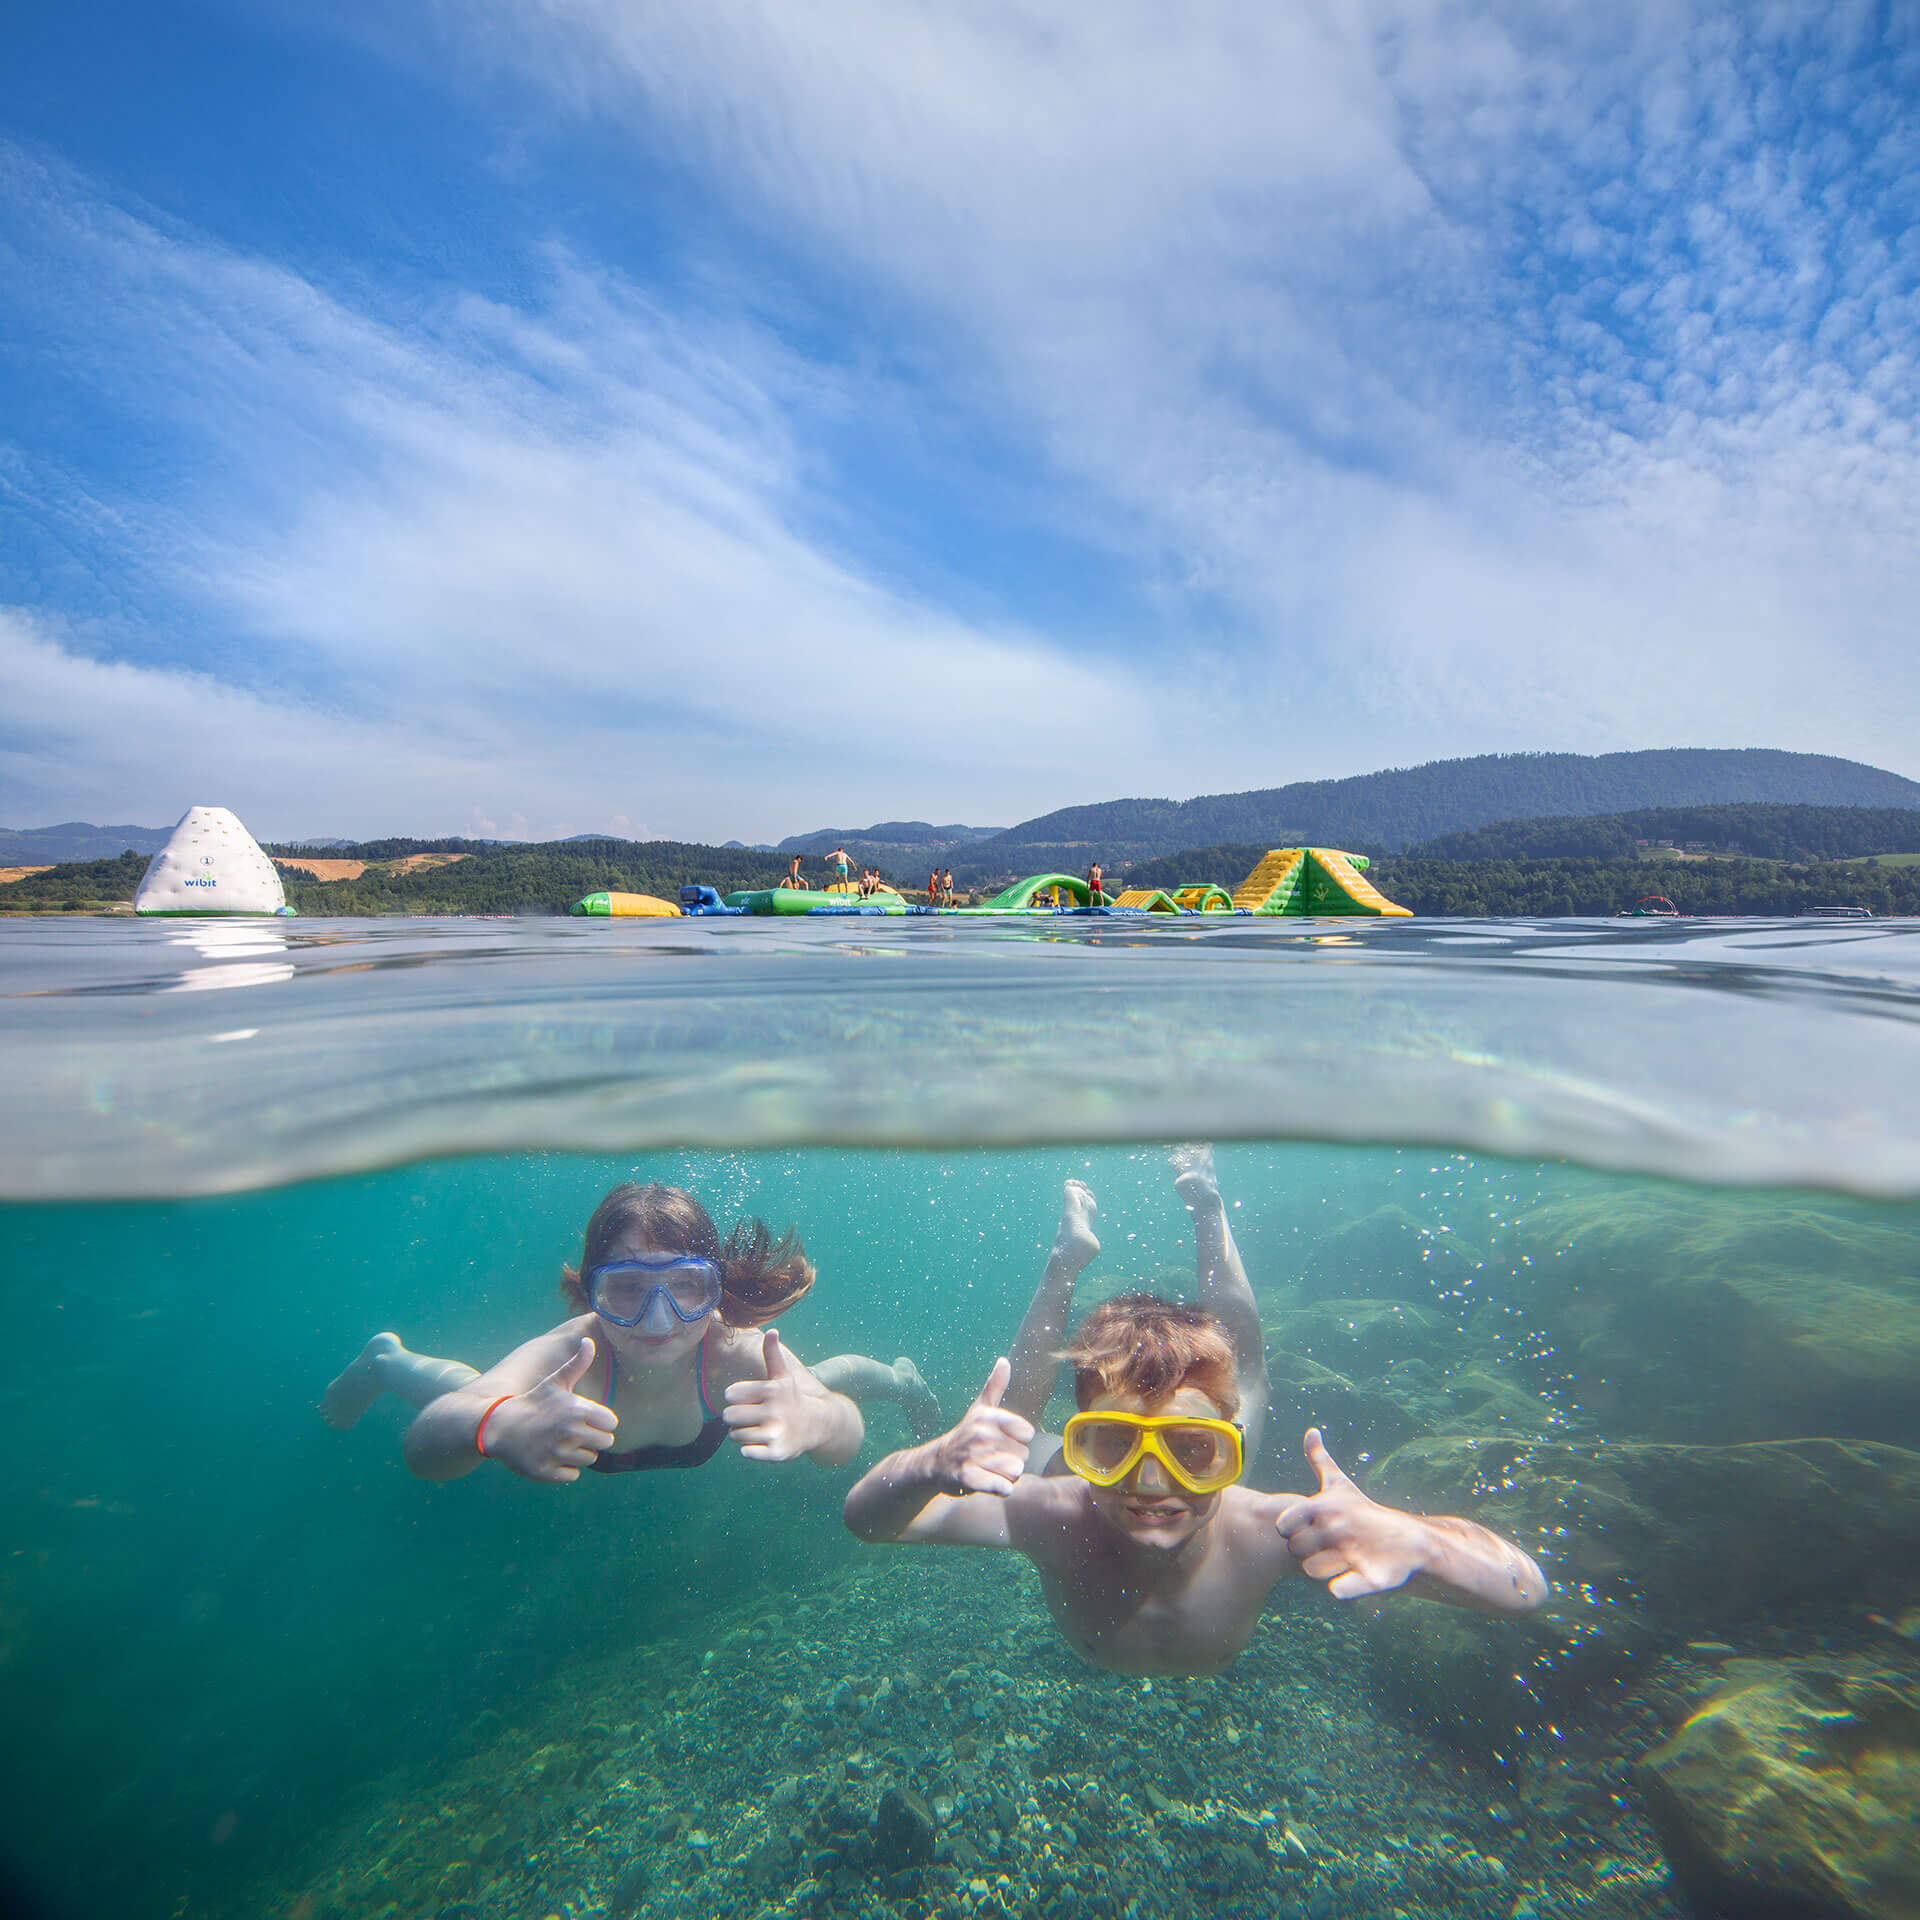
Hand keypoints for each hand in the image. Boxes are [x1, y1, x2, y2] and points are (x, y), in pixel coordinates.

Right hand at [481, 1338, 617, 1484]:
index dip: (600, 1422)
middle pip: (604, 1443)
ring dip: (578, 1453)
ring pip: (589, 1460)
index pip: (612, 1424)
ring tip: (559, 1442)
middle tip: (572, 1432)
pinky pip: (572, 1475)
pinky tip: (551, 1456)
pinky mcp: (547, 1472)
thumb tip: (589, 1341)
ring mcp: (558, 1454)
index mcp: (578, 1410)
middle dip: (592, 1438)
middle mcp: (570, 1433)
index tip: (584, 1419)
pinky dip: (564, 1469)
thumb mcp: (555, 1382)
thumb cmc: (534, 1402)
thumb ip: (577, 1364)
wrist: (500, 1426)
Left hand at [723, 1329, 841, 1461]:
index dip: (736, 1398)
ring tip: (758, 1429)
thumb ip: (772, 1354)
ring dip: (742, 1434)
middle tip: (750, 1417)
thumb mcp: (783, 1376)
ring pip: (736, 1435)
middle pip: (729, 1416)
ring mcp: (775, 1433)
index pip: (731, 1394)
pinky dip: (749, 1449)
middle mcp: (773, 1411)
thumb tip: (772, 1330)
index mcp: (771, 1390)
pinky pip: (746, 1452)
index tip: (748, 1399)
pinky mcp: (776, 1453)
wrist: (817, 1425)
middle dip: (736, 1418)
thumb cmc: (792, 1398)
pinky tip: (762, 1443)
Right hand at [921, 1358, 1033, 1496]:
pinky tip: (992, 1485)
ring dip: (1006, 1476)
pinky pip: (1002, 1487)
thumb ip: (995, 1385)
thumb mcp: (980, 1409)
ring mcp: (974, 1455)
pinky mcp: (968, 1478)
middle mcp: (981, 1433)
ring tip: (989, 1470)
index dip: (1017, 1441)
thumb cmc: (966, 1435)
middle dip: (1011, 1461)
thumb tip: (1004, 1361)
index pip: (1027, 1434)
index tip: (1000, 1441)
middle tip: (991, 1458)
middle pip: (1023, 1455)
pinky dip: (1001, 1489)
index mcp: (988, 1416)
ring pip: (1015, 1472)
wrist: (937, 1463)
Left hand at [1275, 1429, 1432, 1598]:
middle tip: (1322, 1546)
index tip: (1305, 1528)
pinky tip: (1346, 1580)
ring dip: (1321, 1569)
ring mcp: (1352, 1552)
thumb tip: (1311, 1431)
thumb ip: (1319, 1459)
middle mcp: (1336, 1528)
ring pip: (1311, 1571)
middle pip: (1295, 1550)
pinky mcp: (1369, 1577)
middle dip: (1304, 1550)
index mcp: (1324, 1507)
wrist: (1407, 1539)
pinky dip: (1340, 1589)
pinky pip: (1339, 1590)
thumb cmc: (1362, 1511)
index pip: (1285, 1523)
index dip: (1291, 1528)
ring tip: (1336, 1560)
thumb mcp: (1339, 1484)